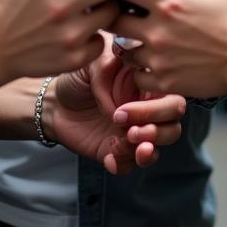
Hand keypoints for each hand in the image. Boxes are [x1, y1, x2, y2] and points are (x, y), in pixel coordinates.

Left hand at [48, 46, 185, 174]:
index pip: (172, 99)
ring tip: (126, 144)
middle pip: (172, 126)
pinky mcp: (116, 151)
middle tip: (131, 131)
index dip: (156, 108)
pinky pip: (129, 165)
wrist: (53, 102)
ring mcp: (132, 133)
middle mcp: (145, 110)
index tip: (124, 109)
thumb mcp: (93, 61)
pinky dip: (123, 164)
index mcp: (146, 86)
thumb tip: (118, 106)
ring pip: (158, 148)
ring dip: (147, 151)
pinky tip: (109, 158)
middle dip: (157, 132)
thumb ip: (108, 71)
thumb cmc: (78, 76)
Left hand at [112, 0, 226, 97]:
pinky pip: (138, 76)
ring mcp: (159, 58)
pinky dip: (142, 70)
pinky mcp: (166, 81)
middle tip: (122, 13)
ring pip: (124, 50)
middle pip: (114, 20)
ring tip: (140, 39)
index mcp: (169, 2)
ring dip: (130, 43)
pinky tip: (153, 62)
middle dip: (115, 14)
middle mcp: (157, 30)